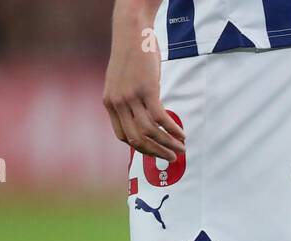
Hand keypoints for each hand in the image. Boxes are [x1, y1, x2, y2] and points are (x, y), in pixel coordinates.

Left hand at [103, 1, 184, 161]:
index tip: (156, 152)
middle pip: (137, 139)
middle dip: (156, 153)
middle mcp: (117, 102)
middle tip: (172, 159)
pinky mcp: (146, 89)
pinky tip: (181, 134)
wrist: (132, 31)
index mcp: (109, 103)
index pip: (123, 137)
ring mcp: (130, 96)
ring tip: (181, 149)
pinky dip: (172, 129)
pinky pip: (160, 118)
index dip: (141, 148)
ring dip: (167, 144)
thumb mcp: (123, 81)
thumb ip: (128, 100)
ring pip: (149, 131)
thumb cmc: (132, 56)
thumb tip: (143, 117)